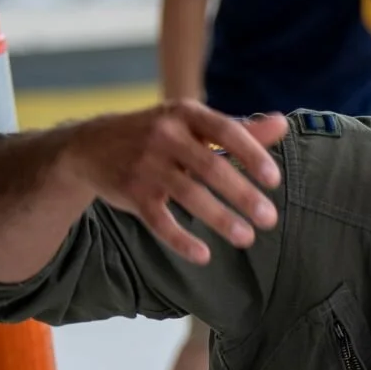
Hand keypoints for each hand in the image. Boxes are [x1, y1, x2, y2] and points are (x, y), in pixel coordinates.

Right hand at [61, 102, 286, 263]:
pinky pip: (158, 219)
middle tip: (269, 219)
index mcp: (185, 114)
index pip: (225, 131)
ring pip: (188, 195)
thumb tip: (281, 124)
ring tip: (246, 238)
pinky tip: (203, 255)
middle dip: (242, 195)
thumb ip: (238, 129)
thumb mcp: (193, 123)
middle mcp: (164, 135)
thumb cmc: (158, 134)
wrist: (89, 146)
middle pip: (210, 167)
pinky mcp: (131, 192)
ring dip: (220, 219)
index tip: (274, 180)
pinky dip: (180, 239)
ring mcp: (146, 164)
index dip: (251, 155)